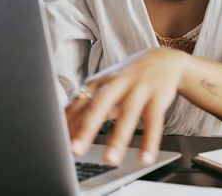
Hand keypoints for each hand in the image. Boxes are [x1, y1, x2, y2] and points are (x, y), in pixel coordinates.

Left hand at [65, 47, 188, 165]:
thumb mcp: (104, 87)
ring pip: (128, 114)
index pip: (79, 104)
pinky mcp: (158, 97)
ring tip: (110, 160)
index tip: (58, 143)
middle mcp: (117, 83)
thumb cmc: (128, 78)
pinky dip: (149, 142)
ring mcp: (138, 88)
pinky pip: (154, 122)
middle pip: (100, 105)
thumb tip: (64, 131)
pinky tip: (145, 159)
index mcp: (99, 82)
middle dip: (86, 128)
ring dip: (118, 138)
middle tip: (76, 150)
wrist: (164, 60)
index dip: (68, 123)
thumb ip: (86, 106)